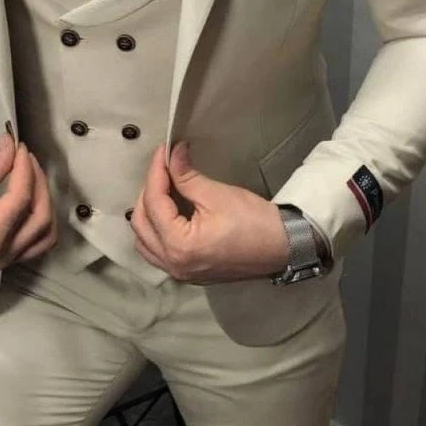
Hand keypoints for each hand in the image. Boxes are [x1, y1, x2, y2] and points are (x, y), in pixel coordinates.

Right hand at [0, 131, 57, 269]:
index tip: (19, 146)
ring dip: (44, 205)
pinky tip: (30, 200)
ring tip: (31, 177)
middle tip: (26, 159)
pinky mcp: (0, 259)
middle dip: (39, 185)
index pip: (21, 201)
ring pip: (44, 236)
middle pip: (41, 219)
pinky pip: (33, 244)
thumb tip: (11, 145)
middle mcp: (0, 257)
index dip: (25, 170)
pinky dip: (39, 221)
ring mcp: (2, 262)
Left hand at [130, 142, 289, 283]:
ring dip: (147, 214)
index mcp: (179, 245)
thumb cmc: (255, 222)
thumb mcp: (217, 195)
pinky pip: (157, 252)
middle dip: (148, 192)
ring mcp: (180, 272)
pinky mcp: (188, 273)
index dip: (156, 172)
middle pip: (141, 223)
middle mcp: (173, 263)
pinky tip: (167, 215)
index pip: (154, 202)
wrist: (283, 247)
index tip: (163, 152)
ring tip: (162, 191)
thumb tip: (173, 154)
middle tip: (164, 169)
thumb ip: (186, 175)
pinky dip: (156, 232)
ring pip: (144, 241)